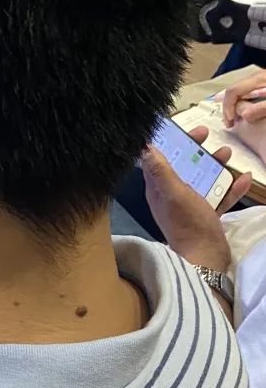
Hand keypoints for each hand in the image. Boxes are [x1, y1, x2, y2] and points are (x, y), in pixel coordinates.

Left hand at [141, 125, 250, 271]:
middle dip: (195, 150)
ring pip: (202, 180)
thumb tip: (143, 147)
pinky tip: (244, 179)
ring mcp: (189, 208)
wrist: (206, 258)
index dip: (170, 143)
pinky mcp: (206, 217)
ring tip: (228, 154)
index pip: (160, 160)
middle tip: (208, 135)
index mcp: (159, 191)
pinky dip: (230, 188)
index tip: (182, 130)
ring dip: (214, 166)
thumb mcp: (174, 194)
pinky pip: (218, 198)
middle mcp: (171, 198)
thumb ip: (160, 171)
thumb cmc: (189, 224)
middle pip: (182, 167)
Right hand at [223, 68, 265, 159]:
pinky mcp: (265, 83)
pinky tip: (247, 110)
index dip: (228, 107)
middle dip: (229, 107)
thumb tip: (243, 115)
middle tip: (231, 123)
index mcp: (259, 79)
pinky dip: (244, 102)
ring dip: (236, 105)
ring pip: (240, 91)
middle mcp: (258, 77)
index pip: (233, 91)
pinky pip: (249, 92)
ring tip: (237, 118)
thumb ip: (261, 108)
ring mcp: (262, 79)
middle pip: (234, 90)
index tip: (231, 122)